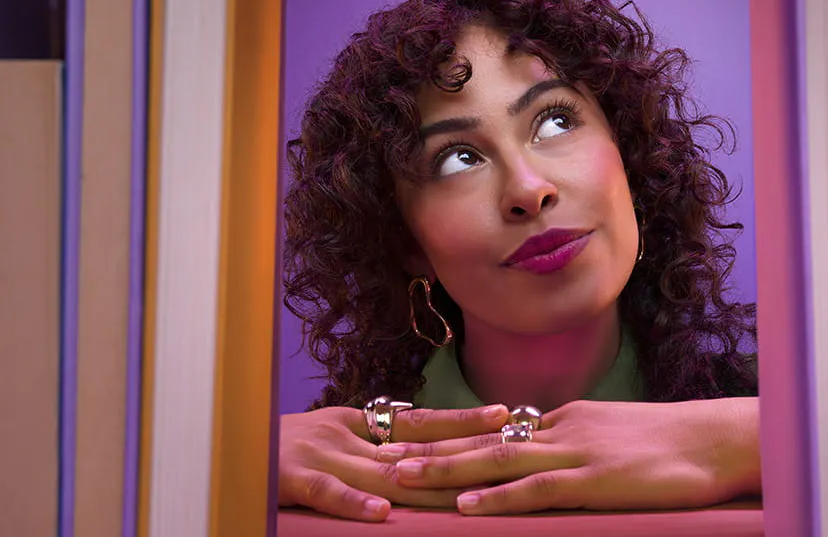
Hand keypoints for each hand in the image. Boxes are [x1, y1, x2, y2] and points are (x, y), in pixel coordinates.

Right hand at [277, 403, 511, 521]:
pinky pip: (326, 493)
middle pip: (414, 447)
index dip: (462, 420)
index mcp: (355, 422)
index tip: (505, 415)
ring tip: (467, 491)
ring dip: (425, 483)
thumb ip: (369, 442)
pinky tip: (381, 514)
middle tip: (507, 450)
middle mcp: (344, 434)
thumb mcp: (330, 436)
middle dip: (461, 452)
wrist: (218, 437)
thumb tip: (419, 450)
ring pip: (382, 472)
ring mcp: (319, 455)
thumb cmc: (278, 446)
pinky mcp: (290, 478)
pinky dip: (353, 503)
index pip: (420, 421)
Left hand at [383, 397, 760, 515]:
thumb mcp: (616, 437)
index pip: (494, 430)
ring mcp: (574, 453)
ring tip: (400, 475)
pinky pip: (535, 489)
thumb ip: (578, 445)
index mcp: (564, 421)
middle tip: (380, 454)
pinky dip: (496, 498)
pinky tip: (465, 506)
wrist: (716, 438)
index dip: (448, 436)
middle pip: (481, 440)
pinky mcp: (593, 480)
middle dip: (428, 449)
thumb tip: (547, 459)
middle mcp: (560, 430)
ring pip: (496, 461)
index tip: (408, 439)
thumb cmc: (672, 444)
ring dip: (444, 469)